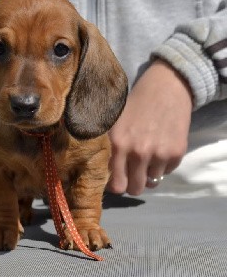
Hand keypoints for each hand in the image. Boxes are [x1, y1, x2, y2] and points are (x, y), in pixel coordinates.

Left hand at [107, 59, 192, 195]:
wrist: (166, 87)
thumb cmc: (135, 103)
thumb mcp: (114, 122)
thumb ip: (108, 147)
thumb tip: (102, 172)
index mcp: (117, 144)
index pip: (114, 184)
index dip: (115, 184)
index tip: (117, 179)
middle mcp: (137, 152)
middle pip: (134, 189)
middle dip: (132, 184)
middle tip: (132, 174)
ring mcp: (158, 154)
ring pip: (152, 182)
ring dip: (148, 174)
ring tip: (147, 156)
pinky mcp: (176, 153)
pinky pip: (166, 172)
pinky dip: (162, 165)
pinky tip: (160, 147)